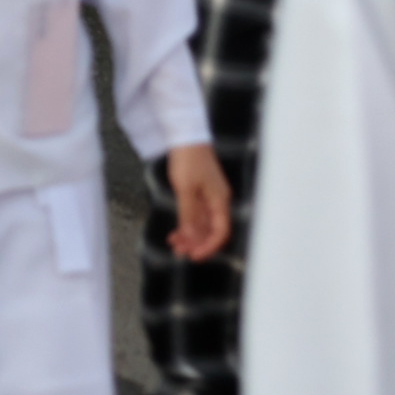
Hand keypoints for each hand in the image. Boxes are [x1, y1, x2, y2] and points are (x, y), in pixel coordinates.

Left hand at [165, 142, 233, 261]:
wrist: (185, 137)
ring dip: (189, 236)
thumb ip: (189, 215)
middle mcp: (218, 202)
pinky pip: (196, 215)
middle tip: (178, 252)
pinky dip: (186, 224)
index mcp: (220, 201)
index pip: (220, 232)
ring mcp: (209, 198)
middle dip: (196, 243)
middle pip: (211, 231)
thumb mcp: (185, 189)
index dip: (209, 247)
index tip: (194, 256)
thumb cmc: (188, 160)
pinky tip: (175, 233)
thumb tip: (192, 238)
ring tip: (173, 244)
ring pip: (202, 224)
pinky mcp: (199, 193)